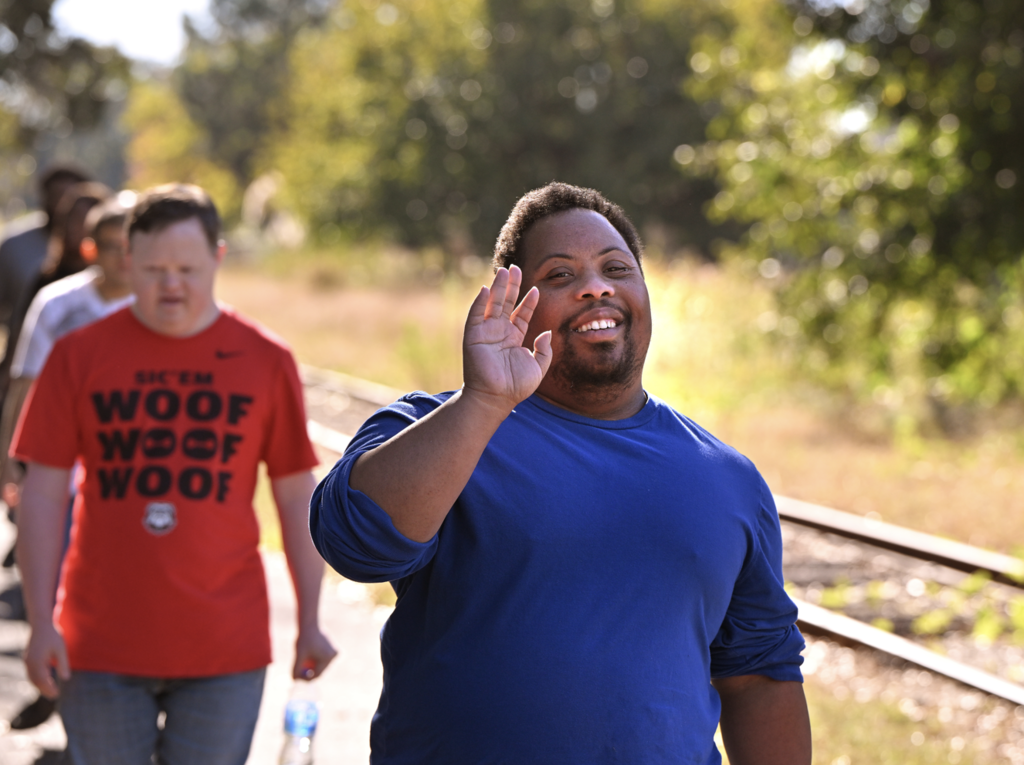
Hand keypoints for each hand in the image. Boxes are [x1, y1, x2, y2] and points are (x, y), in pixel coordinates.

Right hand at [24, 622, 69, 698]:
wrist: (41, 623)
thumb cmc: (53, 635)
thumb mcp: (61, 649)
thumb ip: (63, 664)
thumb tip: (65, 678)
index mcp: (36, 661)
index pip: (42, 680)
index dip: (48, 688)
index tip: (56, 694)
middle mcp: (29, 662)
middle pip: (35, 681)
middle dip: (44, 689)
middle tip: (54, 696)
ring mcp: (27, 660)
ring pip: (32, 677)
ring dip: (40, 685)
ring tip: (50, 691)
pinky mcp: (28, 658)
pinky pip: (31, 672)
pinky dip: (38, 678)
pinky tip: (46, 680)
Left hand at [292, 625, 337, 679]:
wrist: (310, 624)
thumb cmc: (304, 638)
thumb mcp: (299, 654)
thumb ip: (296, 668)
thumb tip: (294, 680)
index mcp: (327, 657)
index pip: (316, 674)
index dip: (306, 678)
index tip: (297, 676)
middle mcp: (334, 656)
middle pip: (320, 671)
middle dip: (309, 671)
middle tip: (299, 669)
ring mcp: (335, 653)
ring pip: (321, 666)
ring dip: (313, 665)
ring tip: (305, 655)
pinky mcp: (334, 650)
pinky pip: (324, 660)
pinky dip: (316, 659)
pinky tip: (312, 651)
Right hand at [463, 265, 552, 412]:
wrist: (496, 398)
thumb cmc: (516, 387)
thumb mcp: (538, 367)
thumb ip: (545, 350)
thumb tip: (546, 333)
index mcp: (513, 338)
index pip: (521, 314)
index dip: (529, 302)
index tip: (537, 289)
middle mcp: (499, 332)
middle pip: (506, 303)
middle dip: (512, 286)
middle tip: (516, 268)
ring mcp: (485, 333)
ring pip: (492, 305)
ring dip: (497, 288)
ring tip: (504, 271)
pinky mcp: (473, 336)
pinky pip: (476, 315)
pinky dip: (479, 302)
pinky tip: (485, 289)